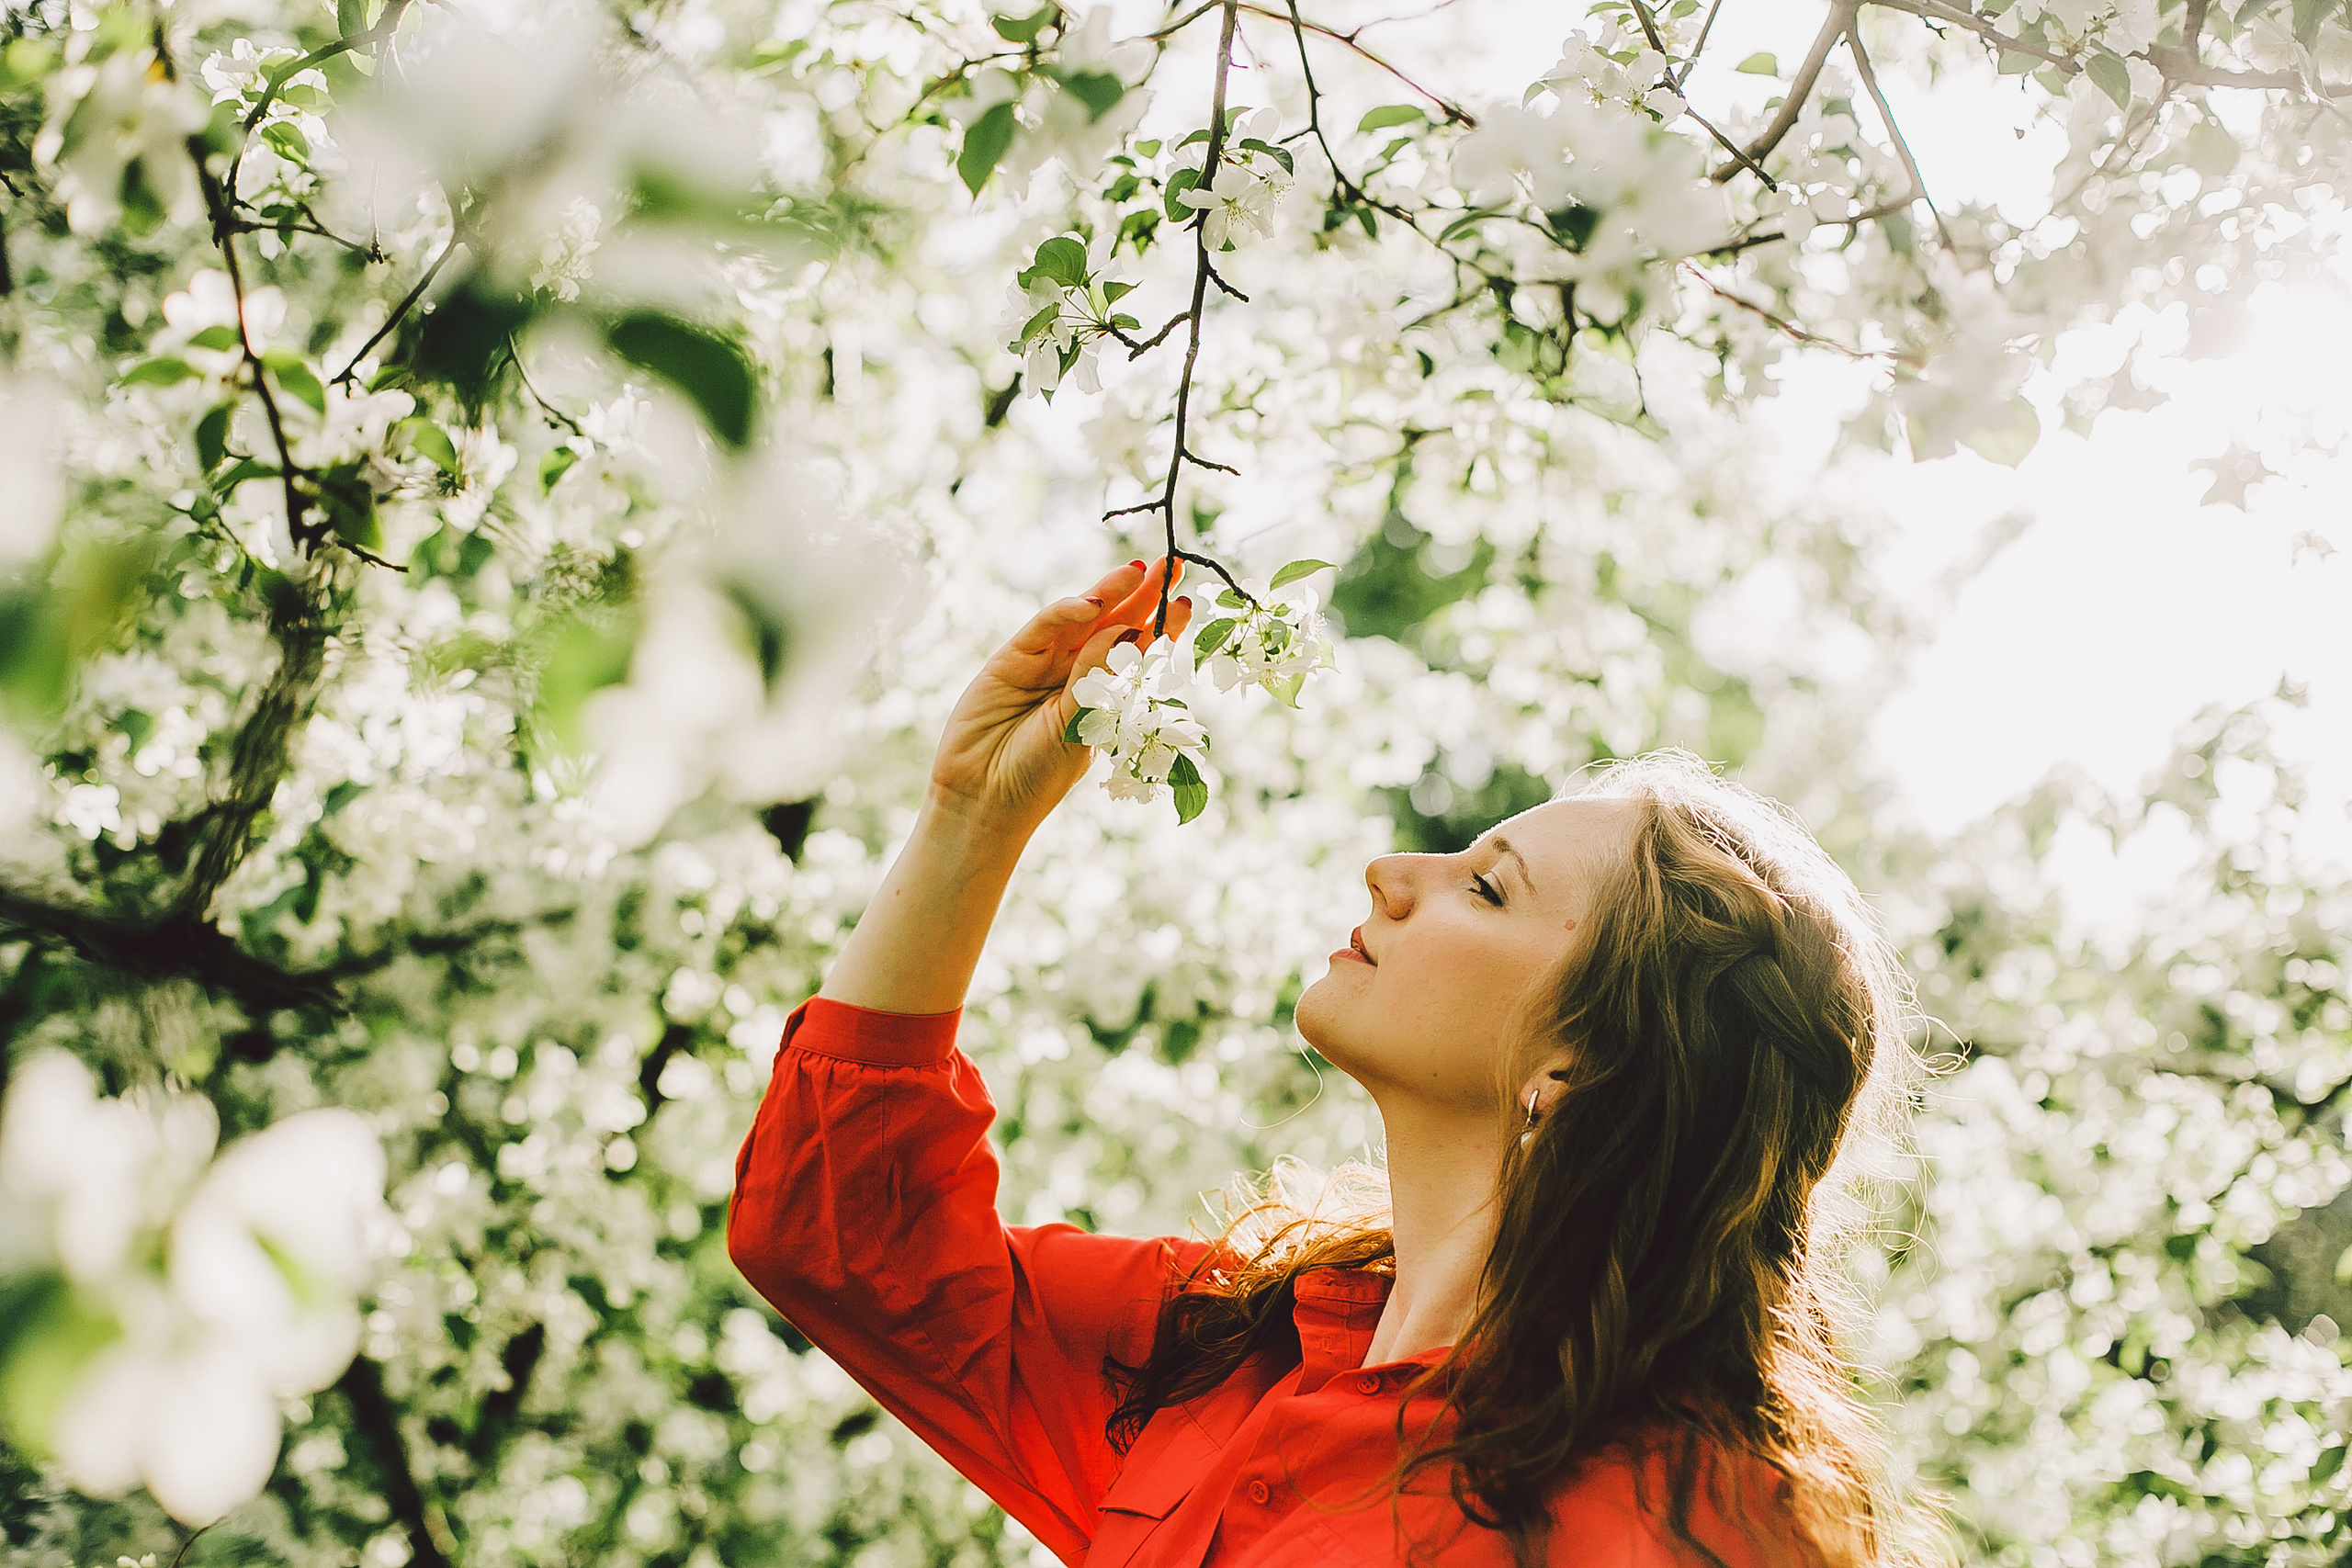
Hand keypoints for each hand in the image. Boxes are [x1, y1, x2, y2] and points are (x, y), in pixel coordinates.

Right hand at [929, 558, 1194, 832]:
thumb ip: (1103, 680)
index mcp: (1102, 695)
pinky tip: (1090, 602)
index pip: (1136, 652)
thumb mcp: (1083, 727)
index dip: (1160, 626)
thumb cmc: (1039, 774)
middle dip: (1142, 595)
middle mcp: (1076, 673)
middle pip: (1113, 623)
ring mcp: (1043, 664)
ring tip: (1138, 571)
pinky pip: (1042, 629)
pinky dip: (1064, 612)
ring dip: (1109, 593)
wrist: (985, 798)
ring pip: (1081, 619)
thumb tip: (1133, 633)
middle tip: (1173, 566)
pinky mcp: (1010, 659)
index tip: (1186, 605)